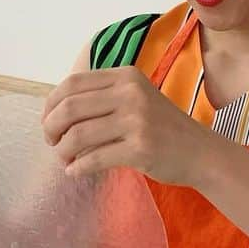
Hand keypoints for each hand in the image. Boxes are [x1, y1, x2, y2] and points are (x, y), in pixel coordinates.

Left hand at [42, 66, 212, 185]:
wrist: (200, 152)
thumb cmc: (162, 127)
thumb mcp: (136, 98)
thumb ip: (103, 98)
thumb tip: (55, 112)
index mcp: (126, 76)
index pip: (72, 83)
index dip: (51, 104)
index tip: (48, 121)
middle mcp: (131, 93)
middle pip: (70, 108)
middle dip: (51, 128)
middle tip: (52, 142)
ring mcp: (137, 121)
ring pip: (78, 135)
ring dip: (63, 151)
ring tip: (65, 159)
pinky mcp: (140, 149)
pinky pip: (94, 159)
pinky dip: (78, 167)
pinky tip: (75, 171)